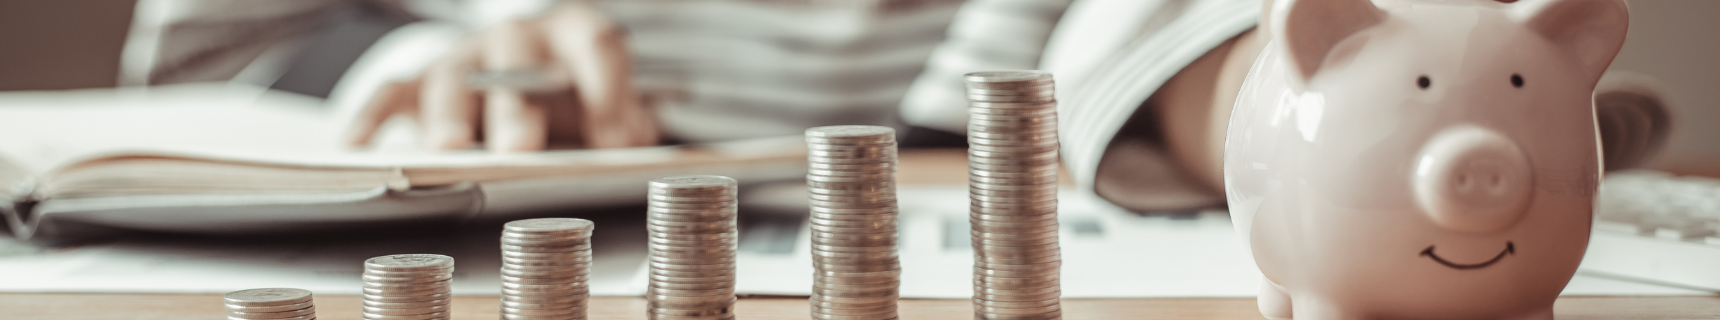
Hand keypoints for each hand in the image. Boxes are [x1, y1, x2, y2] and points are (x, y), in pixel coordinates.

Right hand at [344, 2, 659, 151]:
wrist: (530, 78)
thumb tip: (627, 151)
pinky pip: (390, 92)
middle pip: (517, 61)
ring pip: (453, 77)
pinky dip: (371, 117)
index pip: (597, 44)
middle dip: (517, 107)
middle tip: (520, 150)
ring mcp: (468, 58)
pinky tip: (357, 146)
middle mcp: (520, 40)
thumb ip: (624, 128)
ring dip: (450, 114)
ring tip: (449, 151)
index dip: (609, 88)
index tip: (617, 140)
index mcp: (575, 37)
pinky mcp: (422, 82)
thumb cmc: (574, 101)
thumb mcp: (611, 111)